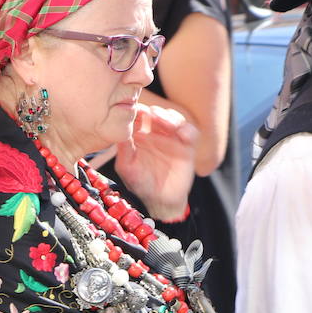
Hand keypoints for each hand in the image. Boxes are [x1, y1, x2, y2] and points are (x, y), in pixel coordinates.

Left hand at [113, 104, 196, 222]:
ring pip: (174, 119)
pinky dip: (188, 130)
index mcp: (140, 135)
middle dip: (155, 111)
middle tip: (152, 114)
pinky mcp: (187, 147)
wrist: (160, 201)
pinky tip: (182, 134)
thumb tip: (121, 131)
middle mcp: (156, 134)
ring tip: (165, 121)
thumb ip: (123, 149)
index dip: (138, 111)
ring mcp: (172, 139)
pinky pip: (191, 133)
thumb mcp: (127, 167)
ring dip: (171, 117)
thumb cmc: (140, 184)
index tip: (136, 112)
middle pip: (158, 113)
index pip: (139, 117)